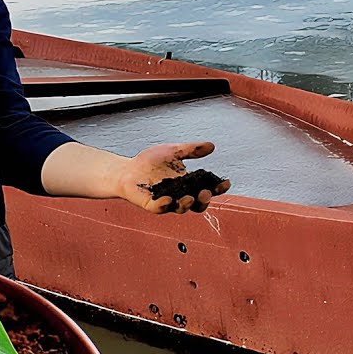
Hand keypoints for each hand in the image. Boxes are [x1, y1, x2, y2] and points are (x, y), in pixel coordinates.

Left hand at [116, 141, 231, 213]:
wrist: (127, 169)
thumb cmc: (150, 162)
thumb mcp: (173, 151)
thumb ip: (191, 150)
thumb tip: (211, 145)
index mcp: (188, 184)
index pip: (207, 188)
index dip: (218, 188)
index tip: (225, 183)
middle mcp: (180, 195)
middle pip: (198, 203)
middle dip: (204, 200)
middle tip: (206, 193)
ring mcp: (166, 201)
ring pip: (181, 208)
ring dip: (187, 204)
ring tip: (190, 198)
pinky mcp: (151, 204)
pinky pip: (159, 208)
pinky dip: (164, 205)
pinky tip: (167, 199)